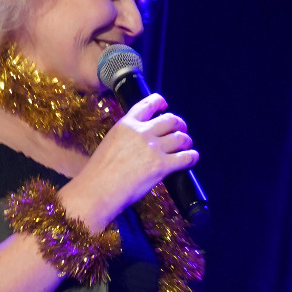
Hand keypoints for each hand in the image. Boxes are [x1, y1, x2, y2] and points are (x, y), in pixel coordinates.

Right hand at [62, 95, 199, 230]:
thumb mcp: (110, 144)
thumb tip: (139, 144)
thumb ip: (126, 138)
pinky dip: (192, 157)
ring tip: (187, 146)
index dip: (160, 102)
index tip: (165, 105)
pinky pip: (185, 157)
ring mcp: (153, 148)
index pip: (148, 104)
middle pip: (170, 120)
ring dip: (186, 141)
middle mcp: (141, 132)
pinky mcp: (161, 165)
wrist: (99, 189)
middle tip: (181, 130)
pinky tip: (192, 158)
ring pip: (180, 138)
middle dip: (179, 124)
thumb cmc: (100, 173)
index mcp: (126, 124)